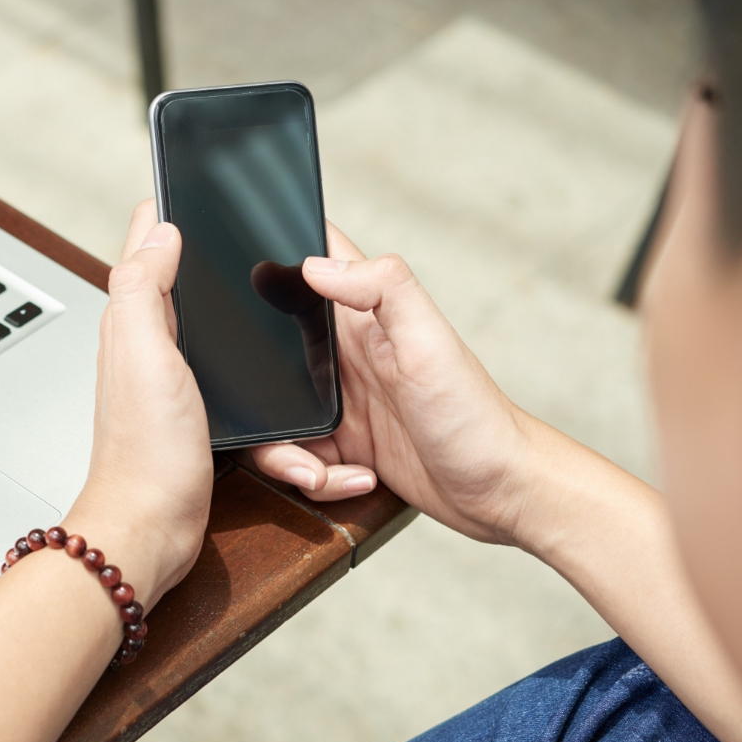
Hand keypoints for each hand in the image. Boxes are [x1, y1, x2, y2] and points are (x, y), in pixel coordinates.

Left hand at [66, 202, 213, 606]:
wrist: (151, 528)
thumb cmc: (146, 452)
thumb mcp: (144, 354)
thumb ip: (144, 288)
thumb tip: (161, 230)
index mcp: (133, 320)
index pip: (145, 243)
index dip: (170, 206)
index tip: (195, 176)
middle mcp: (146, 342)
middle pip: (175, 273)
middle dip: (200, 240)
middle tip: (233, 210)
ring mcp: (169, 375)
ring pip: (201, 315)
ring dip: (220, 289)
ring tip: (245, 258)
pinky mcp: (191, 407)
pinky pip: (217, 360)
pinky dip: (234, 343)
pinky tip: (252, 343)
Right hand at [247, 224, 537, 543]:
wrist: (500, 492)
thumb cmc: (474, 415)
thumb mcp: (429, 343)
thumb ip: (382, 289)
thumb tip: (316, 264)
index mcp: (362, 316)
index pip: (315, 258)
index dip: (274, 249)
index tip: (242, 264)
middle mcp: (344, 353)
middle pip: (264, 347)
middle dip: (254, 386)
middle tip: (275, 415)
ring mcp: (339, 400)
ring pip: (274, 412)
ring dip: (283, 451)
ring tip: (318, 468)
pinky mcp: (341, 444)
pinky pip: (297, 455)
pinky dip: (315, 476)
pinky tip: (353, 477)